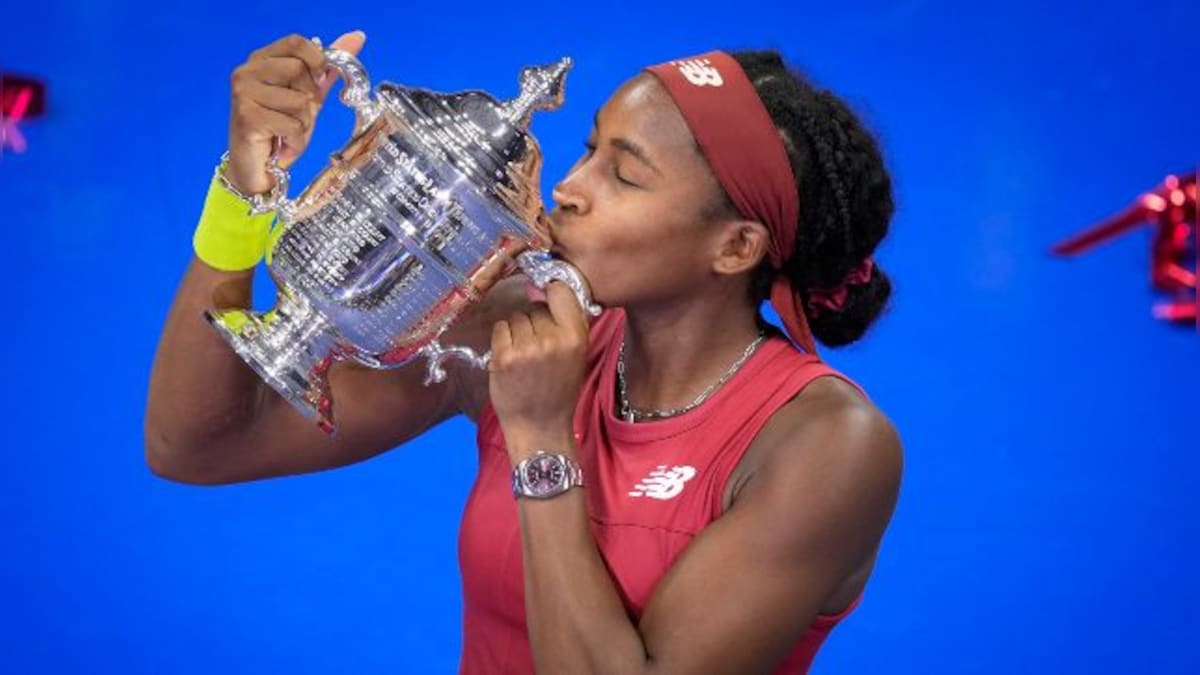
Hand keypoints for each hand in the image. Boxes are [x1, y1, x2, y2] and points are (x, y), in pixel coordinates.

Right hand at [225, 31, 366, 194]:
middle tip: (295, 116)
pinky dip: (296, 141)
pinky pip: (293, 125)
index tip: (318, 81)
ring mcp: (244, 93)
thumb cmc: (281, 130)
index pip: (296, 43)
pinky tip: (282, 146)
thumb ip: (327, 69)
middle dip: (309, 100)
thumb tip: (356, 38)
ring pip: (300, 101)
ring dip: (303, 124)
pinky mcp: (247, 118)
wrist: (256, 168)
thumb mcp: (308, 96)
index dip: (316, 60)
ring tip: (286, 133)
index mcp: (261, 60)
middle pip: (300, 71)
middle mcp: (247, 72)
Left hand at [489, 282, 589, 460]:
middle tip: (537, 347)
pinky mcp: (503, 356)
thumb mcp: (577, 355)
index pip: (561, 291)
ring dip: (517, 331)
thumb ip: (567, 324)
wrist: (540, 427)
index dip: (552, 291)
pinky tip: (511, 358)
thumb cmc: (559, 392)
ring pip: (516, 316)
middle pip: (535, 308)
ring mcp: (526, 348)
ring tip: (524, 355)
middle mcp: (552, 339)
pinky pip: (500, 328)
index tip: (548, 296)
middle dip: (534, 321)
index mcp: (575, 337)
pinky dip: (503, 339)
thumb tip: (548, 289)